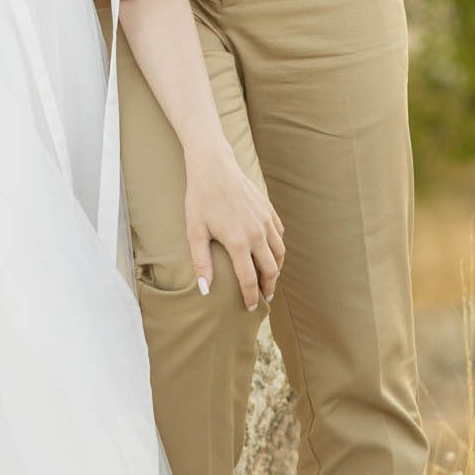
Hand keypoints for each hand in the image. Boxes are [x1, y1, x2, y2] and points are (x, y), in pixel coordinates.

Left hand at [184, 146, 283, 311]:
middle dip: (268, 286)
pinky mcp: (269, 210)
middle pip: (271, 269)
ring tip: (268, 277)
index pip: (249, 279)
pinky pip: (280, 235)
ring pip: (280, 253)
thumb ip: (201, 262)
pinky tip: (270, 252)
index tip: (251, 307)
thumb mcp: (195, 231)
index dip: (251, 297)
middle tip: (264, 296)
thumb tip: (205, 290)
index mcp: (239, 242)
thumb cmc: (200, 199)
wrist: (213, 167)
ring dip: (276, 268)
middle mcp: (257, 233)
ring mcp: (265, 221)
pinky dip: (278, 248)